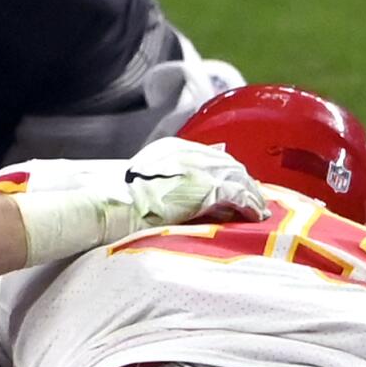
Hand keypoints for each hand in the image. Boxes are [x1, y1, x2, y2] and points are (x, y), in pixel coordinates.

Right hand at [8, 137, 267, 262]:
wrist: (106, 210)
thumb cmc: (113, 203)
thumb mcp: (139, 182)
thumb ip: (161, 182)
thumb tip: (172, 193)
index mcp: (167, 150)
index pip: (207, 156)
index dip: (226, 172)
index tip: (236, 184)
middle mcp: (183, 153)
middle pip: (226, 165)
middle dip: (243, 182)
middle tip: (257, 200)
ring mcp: (193, 169)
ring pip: (236, 178)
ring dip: (250, 195)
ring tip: (259, 211)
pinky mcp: (201, 188)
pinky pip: (235, 195)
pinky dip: (248, 205)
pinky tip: (254, 216)